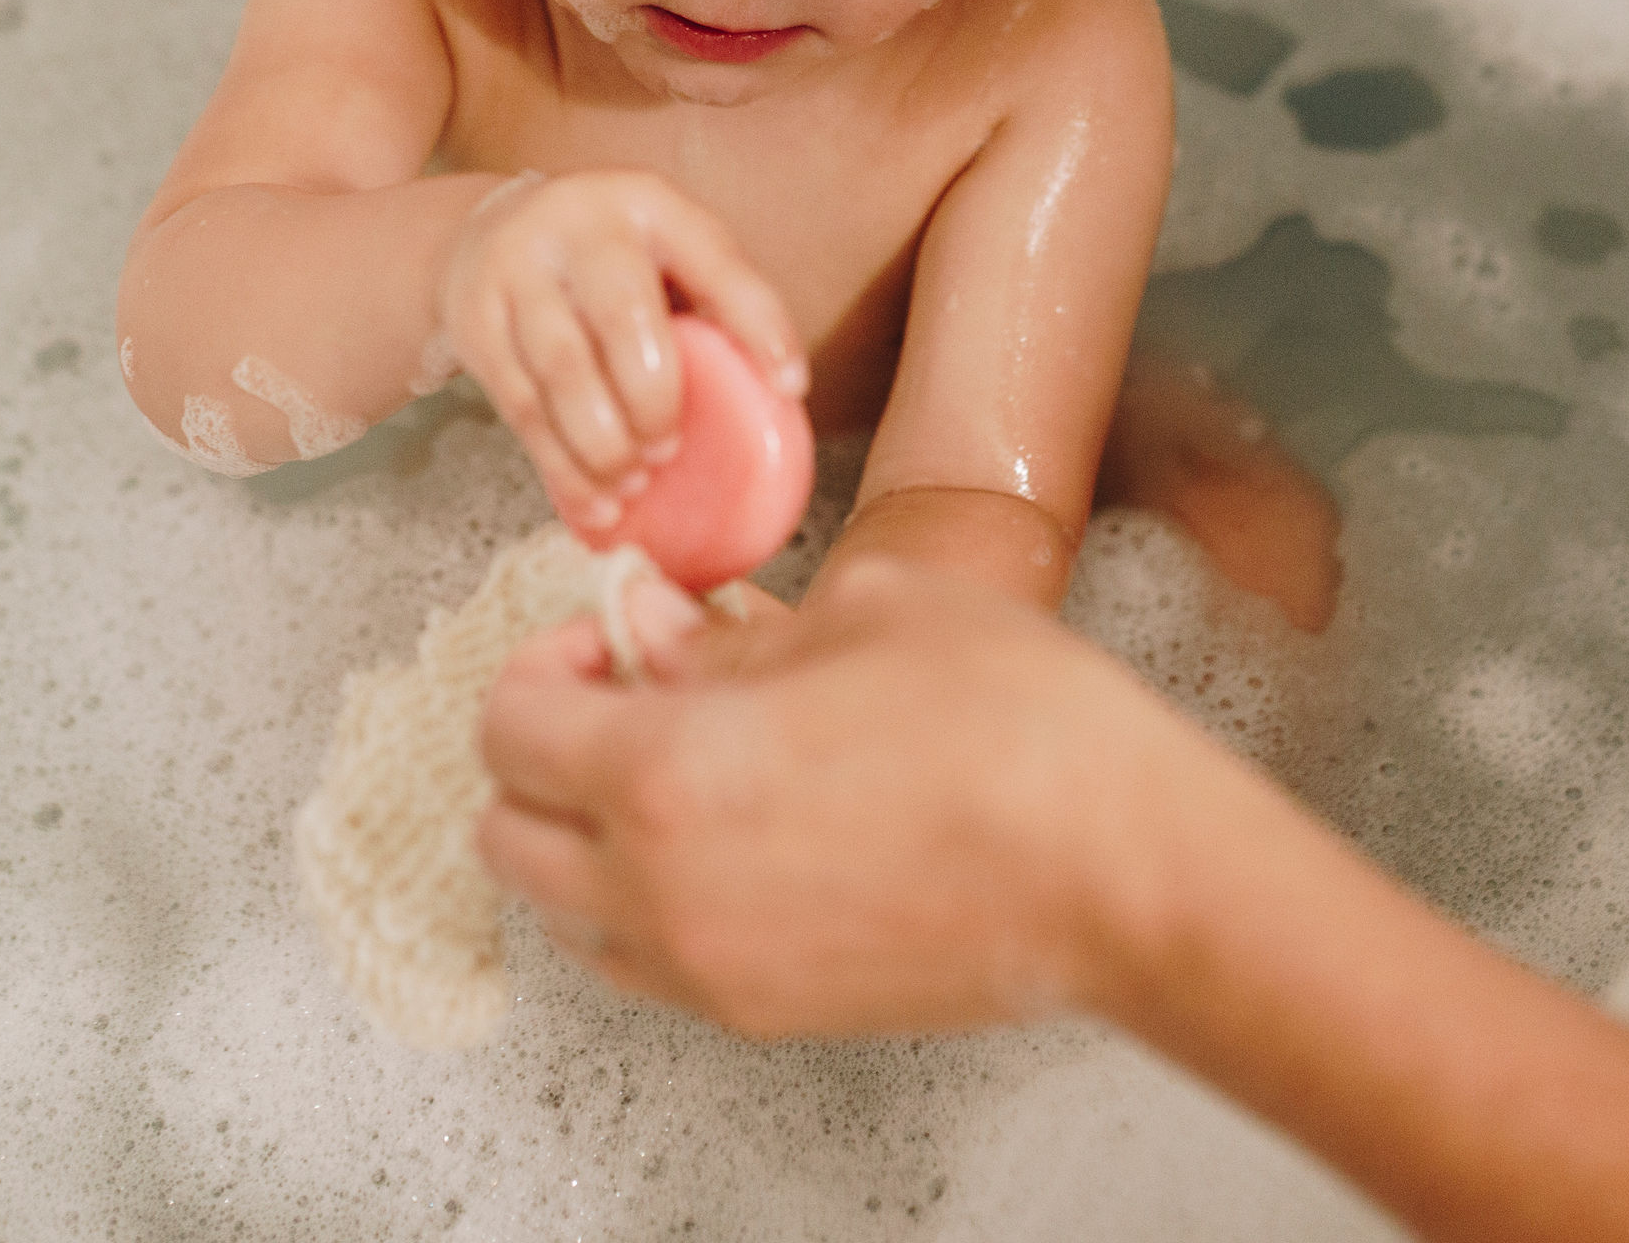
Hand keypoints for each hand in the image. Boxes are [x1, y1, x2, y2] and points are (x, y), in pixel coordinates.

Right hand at [440, 171, 807, 529]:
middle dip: (654, 400)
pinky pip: (520, 407)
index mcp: (651, 205)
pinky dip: (560, 467)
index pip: (718, 263)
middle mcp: (582, 226)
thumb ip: (708, 306)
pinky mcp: (476, 320)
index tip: (792, 387)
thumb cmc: (610, 264)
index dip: (759, 325)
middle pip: (624, 319)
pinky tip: (593, 503)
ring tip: (632, 485)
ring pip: (562, 372)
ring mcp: (519, 269)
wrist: (485, 234)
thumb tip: (774, 403)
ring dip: (602, 445)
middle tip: (669, 453)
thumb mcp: (662, 254)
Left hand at [475, 557, 1223, 1035]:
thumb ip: (733, 633)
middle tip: (627, 699)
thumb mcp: (866, 615)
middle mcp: (661, 892)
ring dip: (586, 841)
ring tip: (682, 773)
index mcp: (664, 774)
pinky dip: (650, 903)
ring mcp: (711, 970)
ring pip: (567, 917)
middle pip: (508, 837)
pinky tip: (739, 838)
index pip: (510, 729)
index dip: (545, 665)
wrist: (1120, 868)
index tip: (607, 639)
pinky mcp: (768, 1014)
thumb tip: (662, 634)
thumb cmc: (1015, 728)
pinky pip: (649, 963)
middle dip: (543, 759)